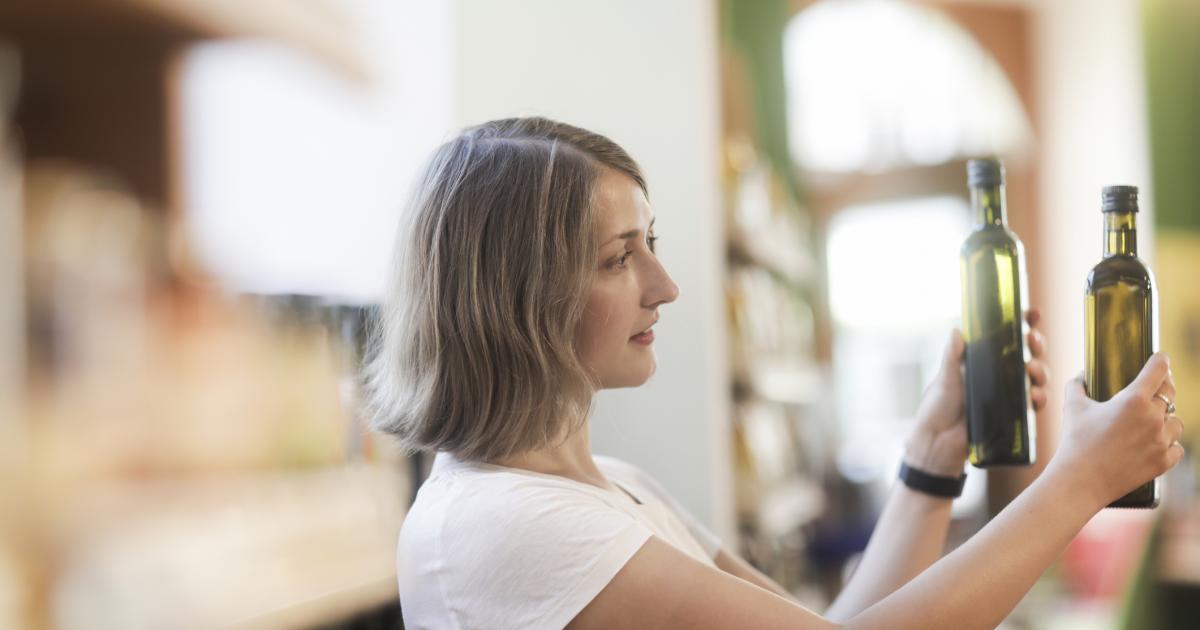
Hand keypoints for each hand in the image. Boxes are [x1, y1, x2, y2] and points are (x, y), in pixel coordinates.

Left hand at [905, 309, 1050, 475]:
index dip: (1023, 323)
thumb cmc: (937, 406)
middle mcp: (999, 373)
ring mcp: (1008, 392)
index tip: (1032, 313)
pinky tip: (1036, 396)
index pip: (1006, 335)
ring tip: (1032, 369)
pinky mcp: (1014, 413)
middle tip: (1033, 340)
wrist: (938, 441)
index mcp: (983, 359)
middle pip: (1027, 352)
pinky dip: (1040, 397)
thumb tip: (957, 331)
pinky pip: (1034, 402)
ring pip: (1035, 375)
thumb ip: (952, 356)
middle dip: (1037, 343)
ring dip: (1041, 369)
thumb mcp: (945, 378)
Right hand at [1050, 353, 1184, 507]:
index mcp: (1133, 400)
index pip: (1158, 370)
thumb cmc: (1075, 442)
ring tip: (1151, 423)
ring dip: (1166, 420)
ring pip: (1176, 422)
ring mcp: (1161, 441)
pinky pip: (1177, 447)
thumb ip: (1077, 385)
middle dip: (1163, 389)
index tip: (1161, 358)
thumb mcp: (1072, 407)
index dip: (1161, 360)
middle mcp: (1152, 418)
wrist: (1081, 480)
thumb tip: (1081, 375)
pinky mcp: (1163, 462)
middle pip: (1170, 394)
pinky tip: (1155, 444)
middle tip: (1155, 389)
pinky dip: (1168, 445)